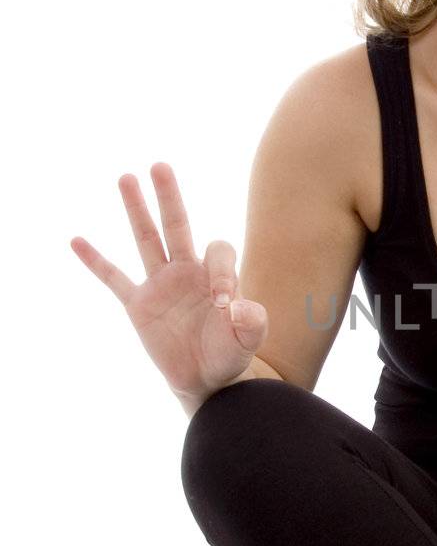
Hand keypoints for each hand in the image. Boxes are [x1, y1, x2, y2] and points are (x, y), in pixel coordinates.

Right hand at [70, 161, 269, 402]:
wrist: (207, 378)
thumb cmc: (229, 354)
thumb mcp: (248, 341)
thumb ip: (252, 323)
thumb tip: (239, 307)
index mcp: (216, 274)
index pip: (218, 252)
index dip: (222, 272)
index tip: (223, 303)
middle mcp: (187, 270)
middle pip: (177, 225)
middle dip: (170, 197)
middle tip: (161, 166)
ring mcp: (160, 284)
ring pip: (146, 240)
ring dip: (136, 210)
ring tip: (126, 177)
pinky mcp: (138, 304)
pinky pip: (113, 278)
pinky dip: (95, 261)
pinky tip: (76, 240)